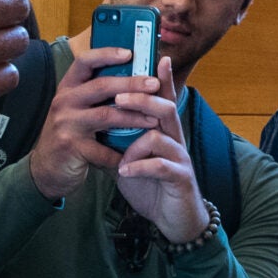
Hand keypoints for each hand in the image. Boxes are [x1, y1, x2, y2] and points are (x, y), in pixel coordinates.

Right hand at [28, 44, 164, 200]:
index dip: (106, 54)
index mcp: (68, 87)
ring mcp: (65, 123)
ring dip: (134, 117)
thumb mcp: (78, 109)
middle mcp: (63, 101)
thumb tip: (135, 77)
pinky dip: (123, 151)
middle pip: (101, 86)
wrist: (48, 169)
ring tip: (155, 119)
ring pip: (106, 115)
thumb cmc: (71, 134)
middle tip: (155, 84)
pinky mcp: (71, 146)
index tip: (130, 53)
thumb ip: (97, 94)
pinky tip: (138, 153)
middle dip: (132, 84)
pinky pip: (103, 148)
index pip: (84, 61)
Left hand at [110, 63, 208, 242]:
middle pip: (164, 108)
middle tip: (118, 99)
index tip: (159, 57)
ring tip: (120, 154)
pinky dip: (140, 167)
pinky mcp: (180, 178)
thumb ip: (120, 141)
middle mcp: (175, 139)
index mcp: (163, 131)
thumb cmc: (153, 185)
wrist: (174, 219)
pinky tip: (125, 171)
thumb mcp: (132, 159)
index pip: (164, 98)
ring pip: (161, 134)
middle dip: (141, 100)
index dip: (163, 78)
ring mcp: (179, 158)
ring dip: (135, 143)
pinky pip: (161, 166)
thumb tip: (97, 123)